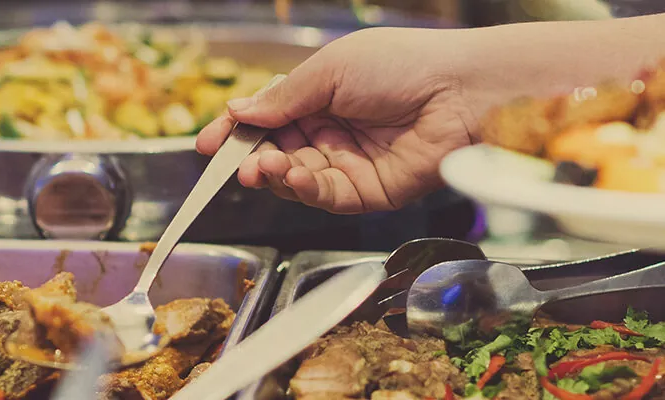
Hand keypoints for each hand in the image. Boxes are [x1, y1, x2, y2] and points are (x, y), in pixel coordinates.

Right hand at [195, 28, 474, 213]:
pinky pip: (326, 196)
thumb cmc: (401, 65)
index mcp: (321, 97)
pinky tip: (292, 176)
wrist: (460, 91)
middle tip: (233, 164)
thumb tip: (240, 112)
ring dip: (275, 176)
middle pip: (278, 153)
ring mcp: (349, 163)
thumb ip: (284, 98)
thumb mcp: (330, 70)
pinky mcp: (368, 192)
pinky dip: (304, 189)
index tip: (207, 144)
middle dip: (252, 160)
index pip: (269, 119)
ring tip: (260, 168)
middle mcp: (332, 132)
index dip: (238, 132)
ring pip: (297, 179)